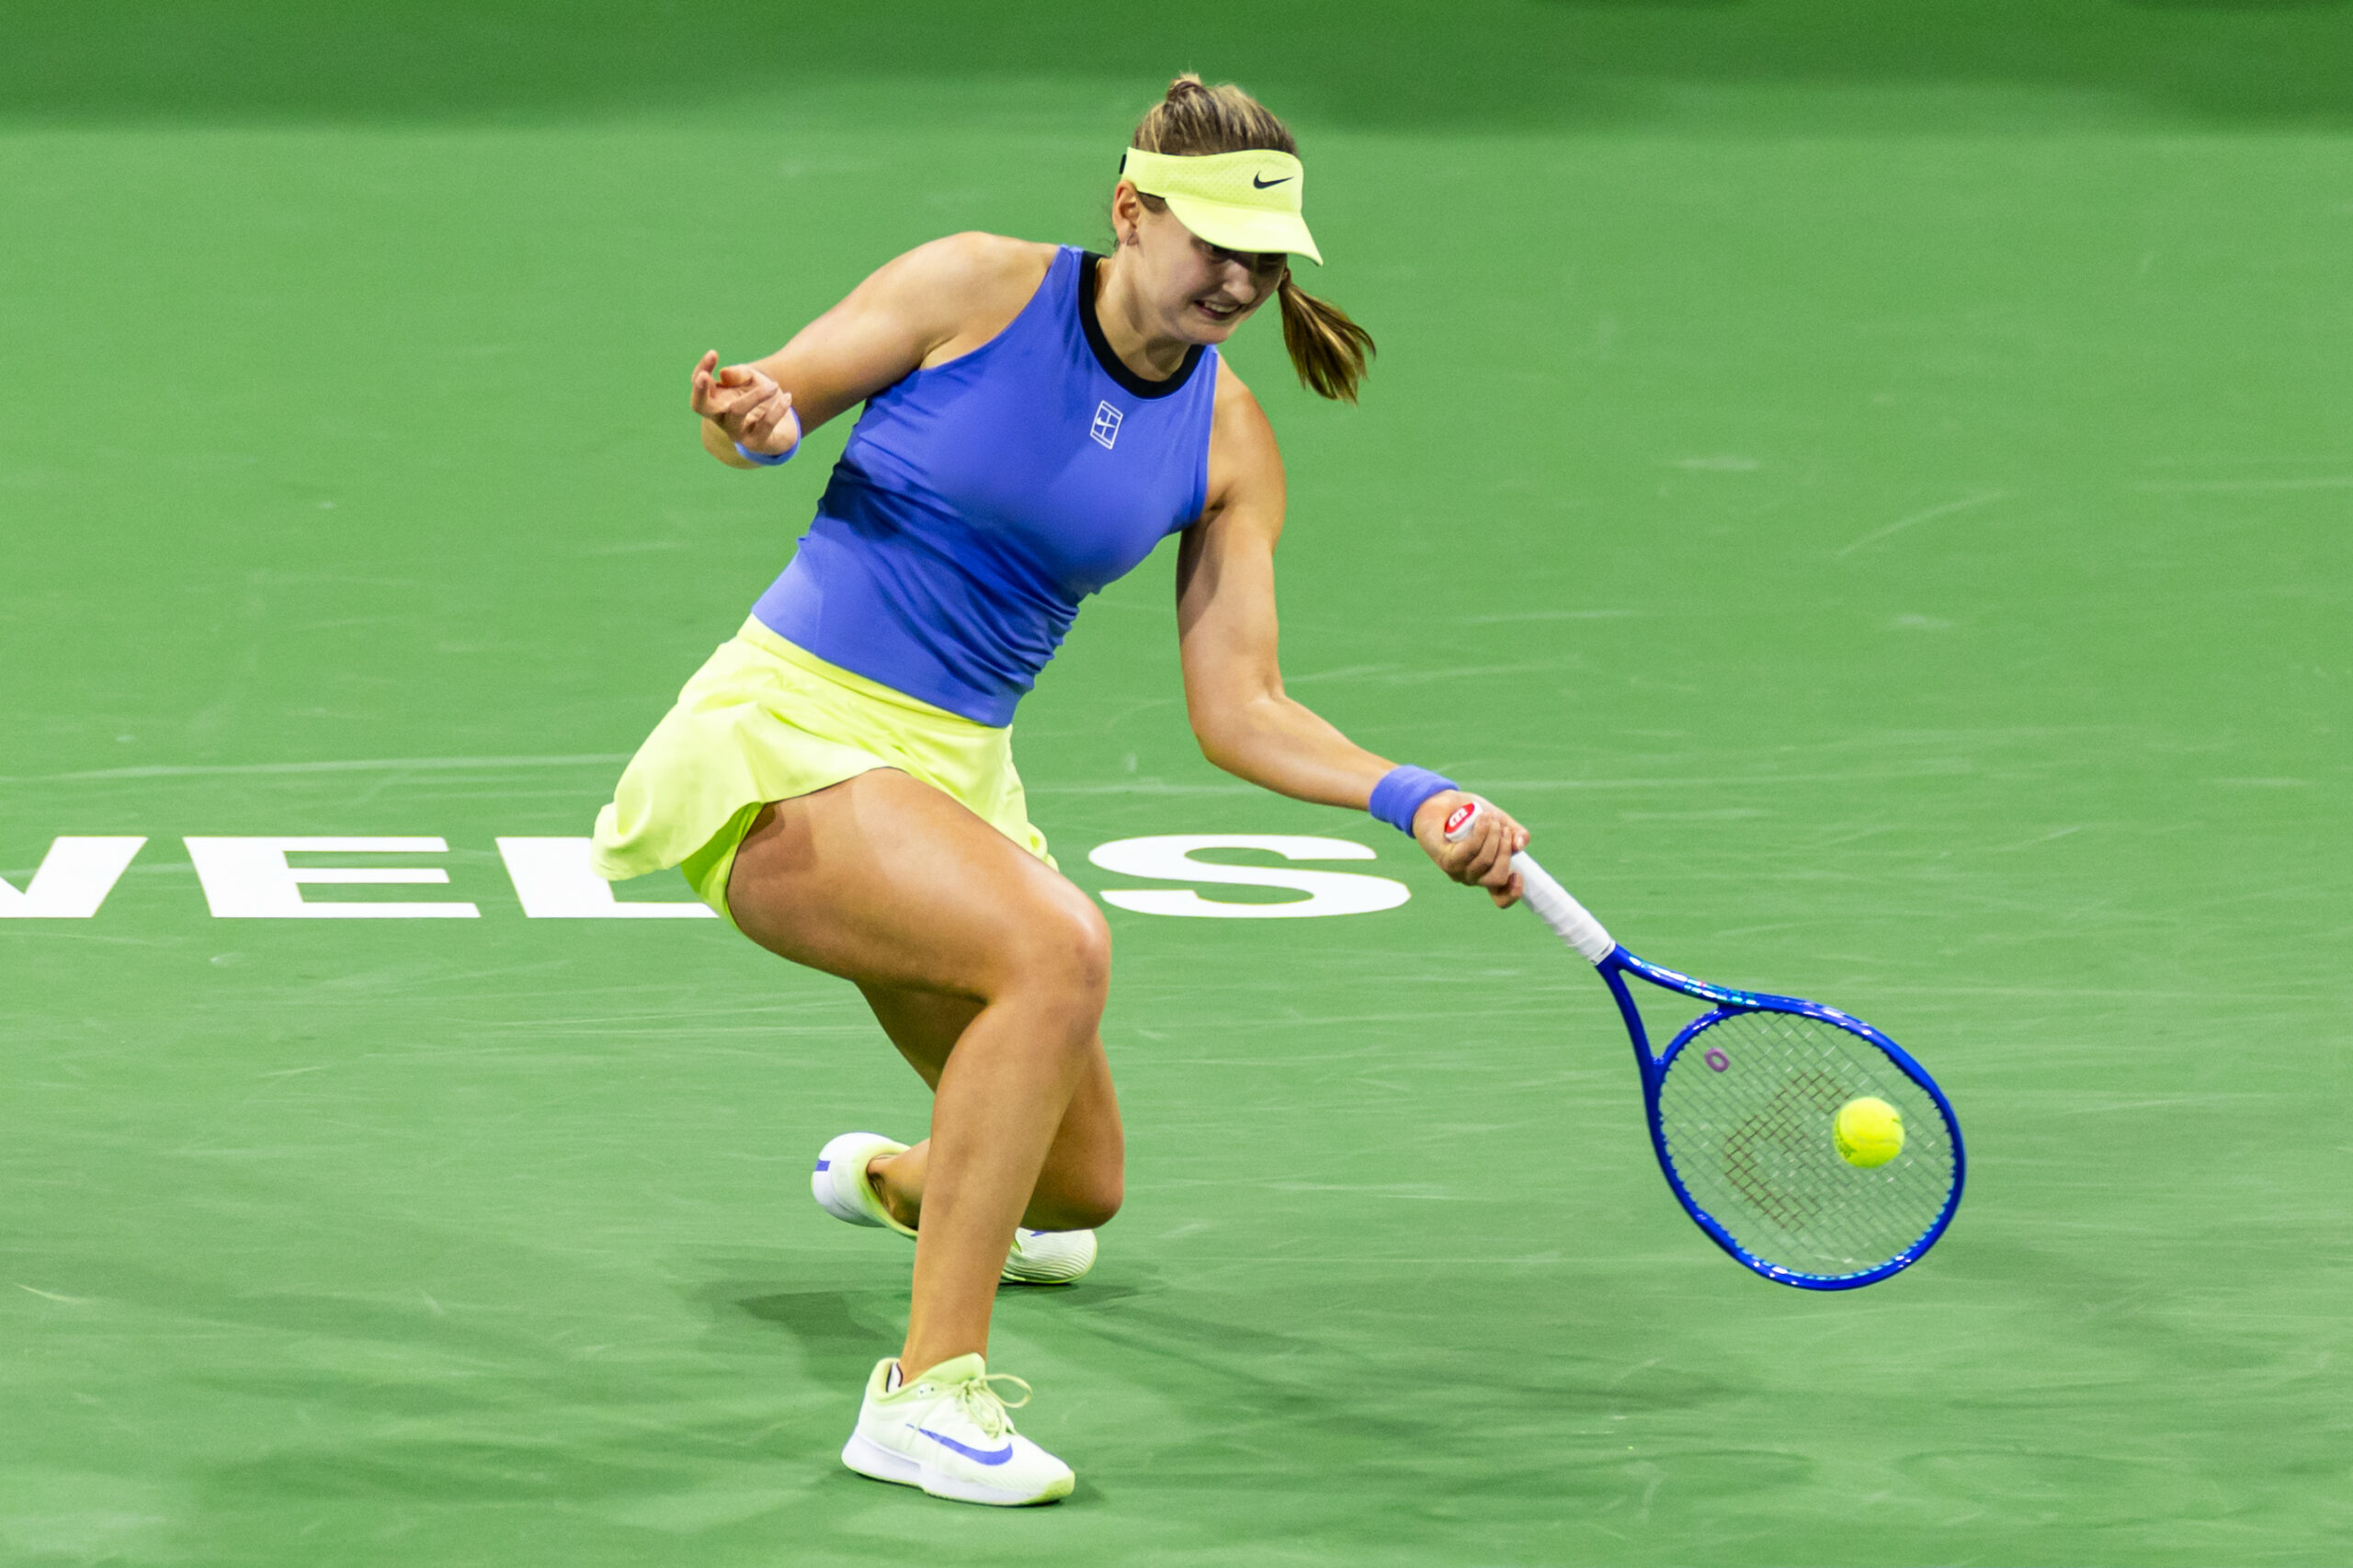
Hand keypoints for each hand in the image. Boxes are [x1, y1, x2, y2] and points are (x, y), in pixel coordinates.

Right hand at [690, 350, 799, 457]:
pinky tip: (788, 397)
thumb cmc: (761, 398)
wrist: (784, 425)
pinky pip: (765, 424)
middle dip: (699, 390)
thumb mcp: (752, 380)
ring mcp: (735, 432)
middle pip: (699, 406)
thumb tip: (724, 374)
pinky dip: (778, 408)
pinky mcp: (754, 443)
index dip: (702, 368)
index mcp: (715, 399)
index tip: (713, 352)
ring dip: (756, 394)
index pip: (700, 383)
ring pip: (736, 410)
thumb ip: (740, 374)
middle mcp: (720, 417)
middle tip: (704, 376)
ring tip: (775, 385)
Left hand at [1412, 791, 1525, 907]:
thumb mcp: (1501, 823)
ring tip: (1490, 817)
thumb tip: (1521, 844)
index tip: (1518, 874)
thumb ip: (1516, 833)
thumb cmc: (1474, 817)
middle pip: (1497, 877)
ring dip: (1493, 836)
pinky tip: (1483, 819)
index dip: (1513, 893)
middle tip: (1502, 827)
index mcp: (1488, 874)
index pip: (1501, 899)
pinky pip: (1469, 850)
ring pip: (1485, 861)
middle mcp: (1473, 878)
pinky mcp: (1446, 860)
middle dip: (1505, 850)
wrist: (1442, 805)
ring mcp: (1458, 871)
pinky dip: (1480, 833)